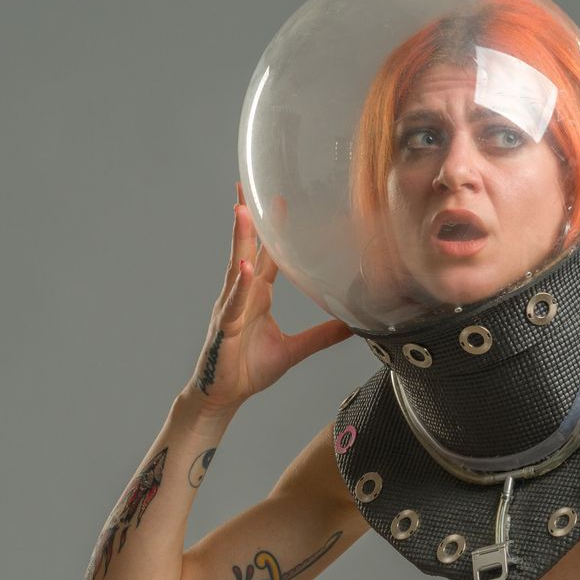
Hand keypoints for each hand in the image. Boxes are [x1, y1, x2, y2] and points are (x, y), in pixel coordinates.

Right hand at [186, 183, 352, 413]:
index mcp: (258, 295)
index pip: (270, 255)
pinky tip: (244, 267)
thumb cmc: (251, 369)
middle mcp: (243, 294)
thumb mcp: (296, 349)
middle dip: (247, 217)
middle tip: (248, 185)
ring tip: (242, 209)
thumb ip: (323, 335)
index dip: (276, 229)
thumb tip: (354, 325)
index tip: (284, 199)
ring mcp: (231, 307)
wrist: (225, 395)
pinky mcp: (225, 325)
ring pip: (236, 266)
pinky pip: (234, 301)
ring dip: (239, 238)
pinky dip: (239, 284)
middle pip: (247, 248)